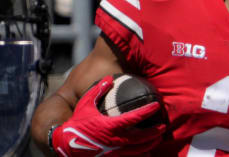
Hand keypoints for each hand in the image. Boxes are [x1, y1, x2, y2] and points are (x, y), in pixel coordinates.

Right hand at [51, 75, 165, 155]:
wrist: (65, 145)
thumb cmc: (76, 123)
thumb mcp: (86, 104)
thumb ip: (98, 90)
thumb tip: (108, 79)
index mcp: (111, 125)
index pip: (135, 117)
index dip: (148, 111)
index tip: (156, 106)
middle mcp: (115, 140)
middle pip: (142, 137)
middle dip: (155, 132)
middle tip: (163, 126)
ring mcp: (114, 151)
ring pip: (139, 150)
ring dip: (150, 144)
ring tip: (157, 138)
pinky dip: (140, 154)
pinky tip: (146, 152)